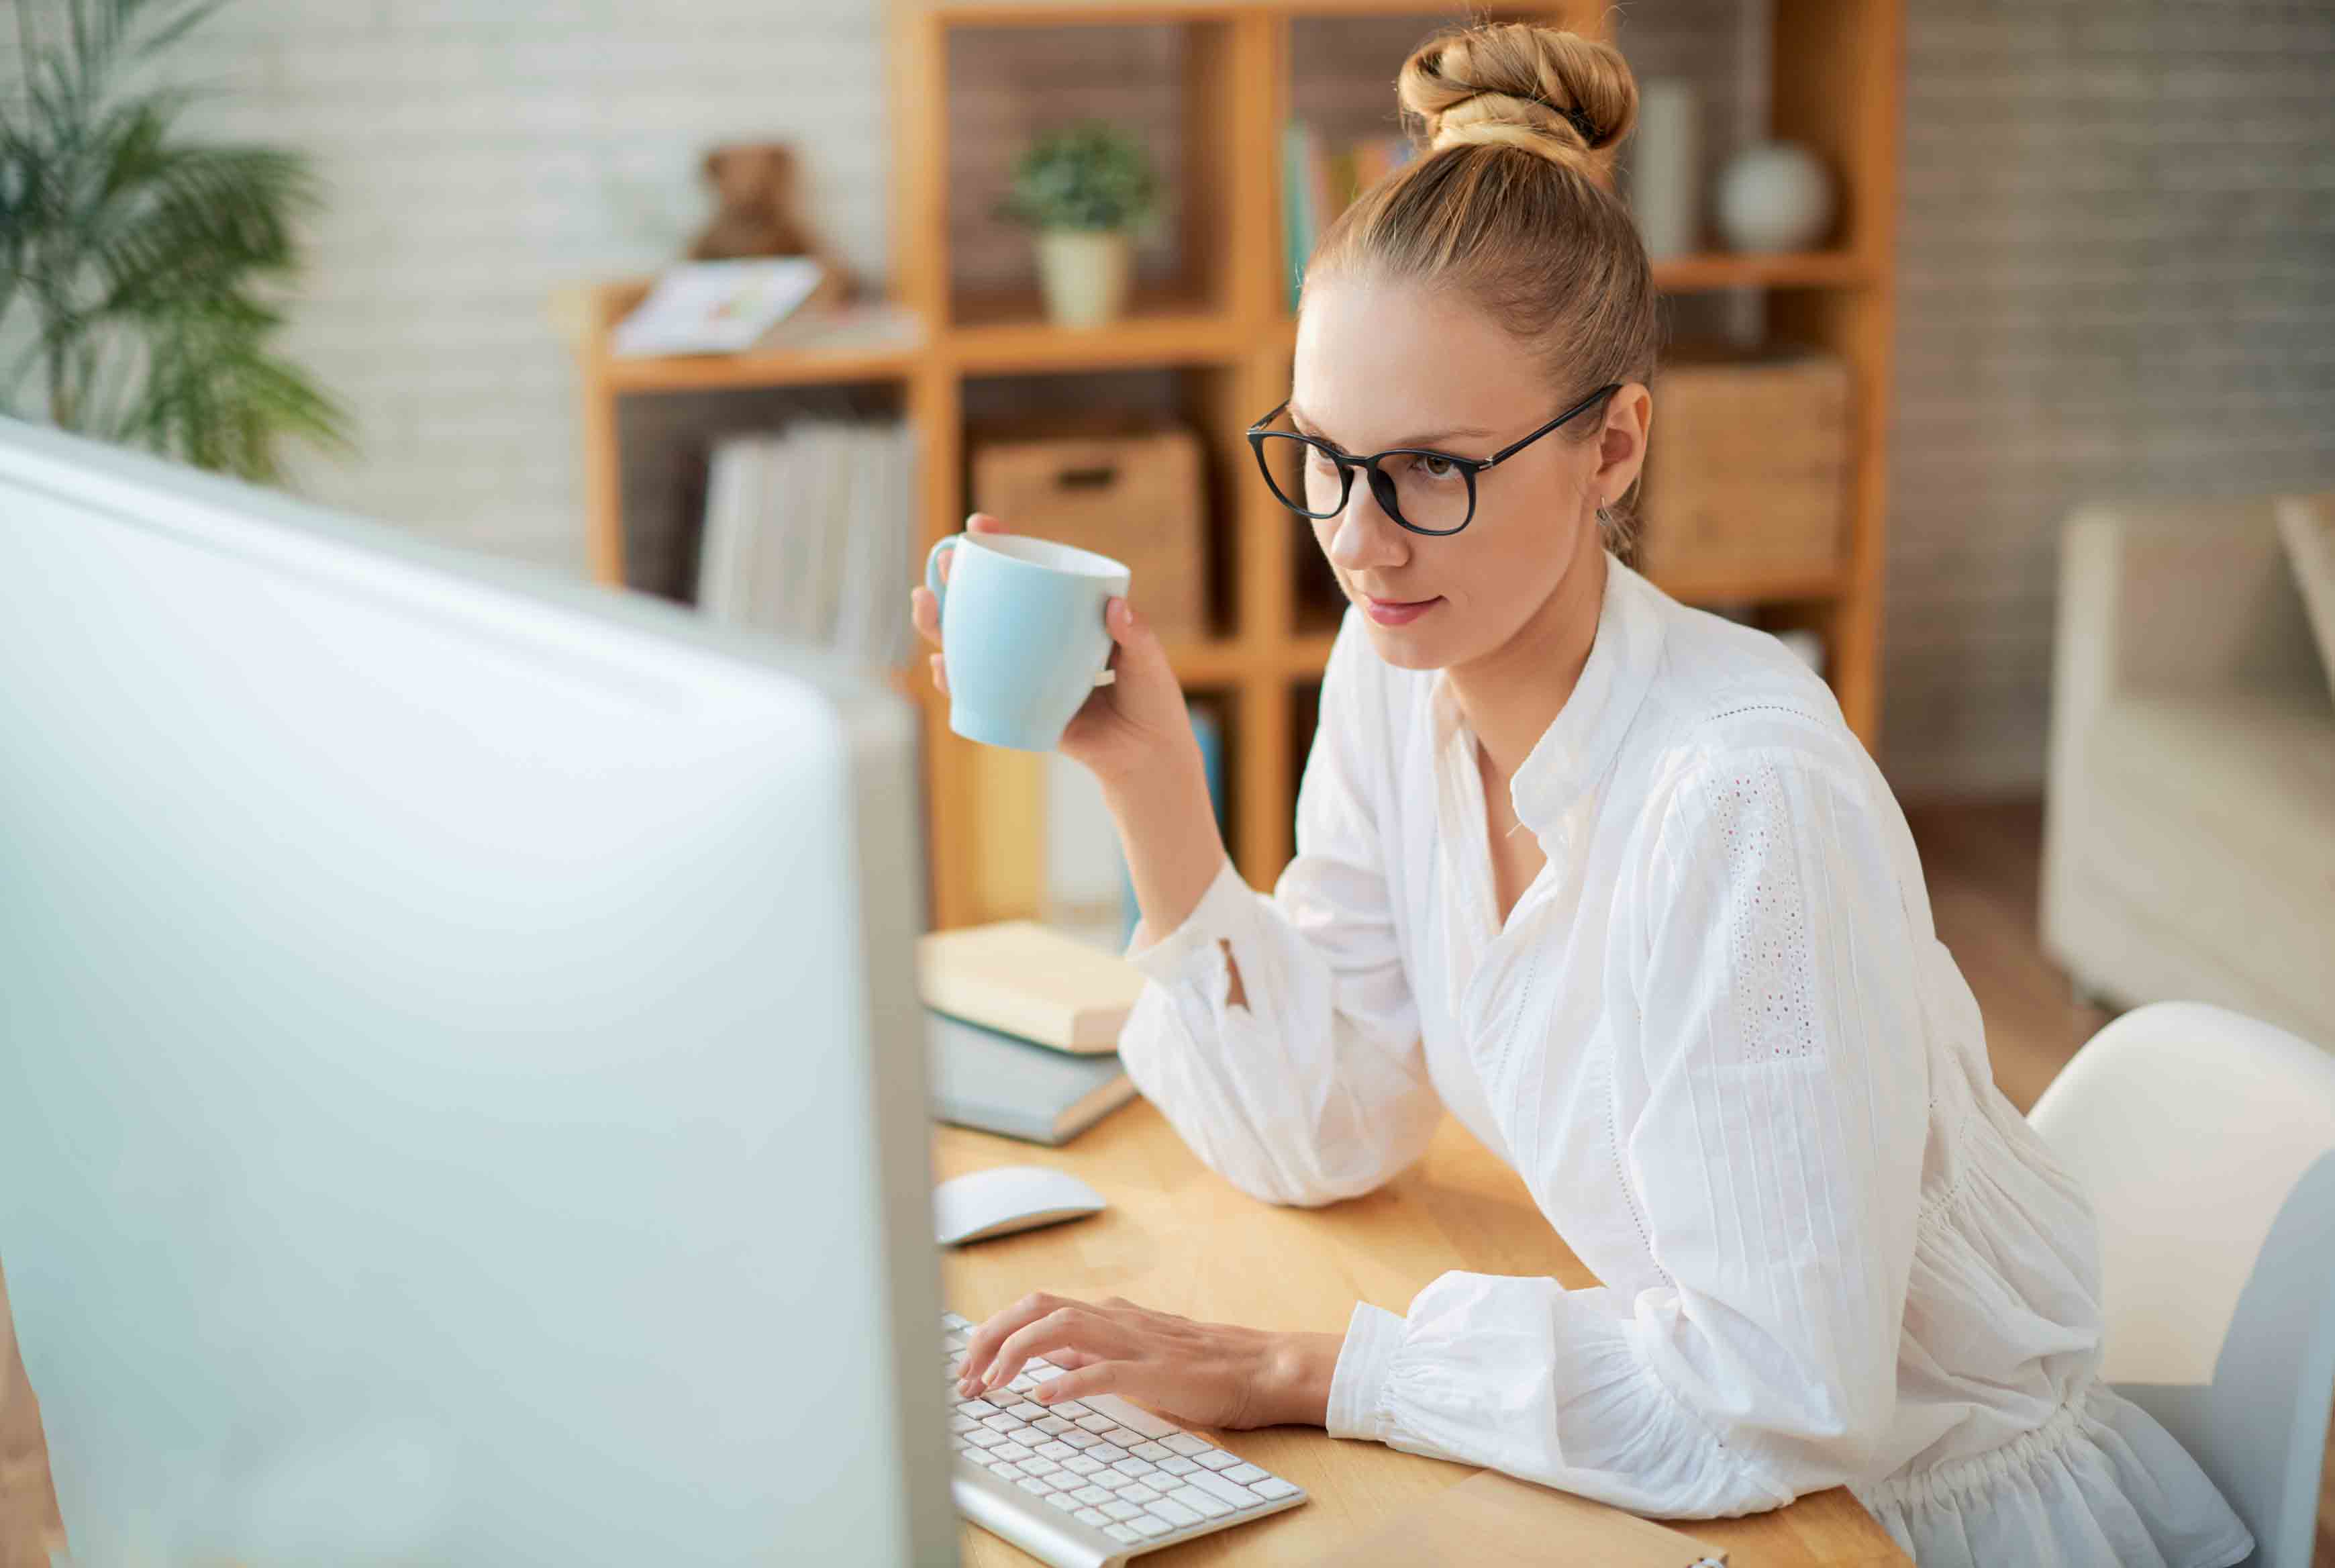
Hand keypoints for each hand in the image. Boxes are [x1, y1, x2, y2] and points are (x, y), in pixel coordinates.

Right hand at [908, 514, 1199, 789]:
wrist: (1149, 759)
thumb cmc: (1152, 703)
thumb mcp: (1148, 661)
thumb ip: (1135, 636)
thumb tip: (1115, 609)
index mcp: (1065, 620)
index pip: (1029, 577)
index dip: (999, 549)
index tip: (979, 525)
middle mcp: (1036, 644)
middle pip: (986, 608)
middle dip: (955, 583)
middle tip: (944, 563)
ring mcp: (1022, 677)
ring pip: (970, 648)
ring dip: (939, 626)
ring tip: (926, 606)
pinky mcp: (1017, 711)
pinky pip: (978, 695)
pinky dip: (955, 683)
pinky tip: (942, 668)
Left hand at [951, 1291, 1342, 1431]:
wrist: (1255, 1367)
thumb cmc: (1195, 1365)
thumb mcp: (1130, 1352)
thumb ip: (1089, 1351)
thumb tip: (1042, 1362)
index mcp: (1106, 1315)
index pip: (1034, 1308)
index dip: (993, 1331)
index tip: (967, 1365)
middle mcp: (1113, 1319)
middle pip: (1035, 1308)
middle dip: (991, 1337)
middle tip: (964, 1377)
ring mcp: (1134, 1342)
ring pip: (1061, 1328)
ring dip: (1017, 1353)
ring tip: (991, 1384)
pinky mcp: (1156, 1371)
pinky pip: (1104, 1371)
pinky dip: (1069, 1382)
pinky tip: (1044, 1398)